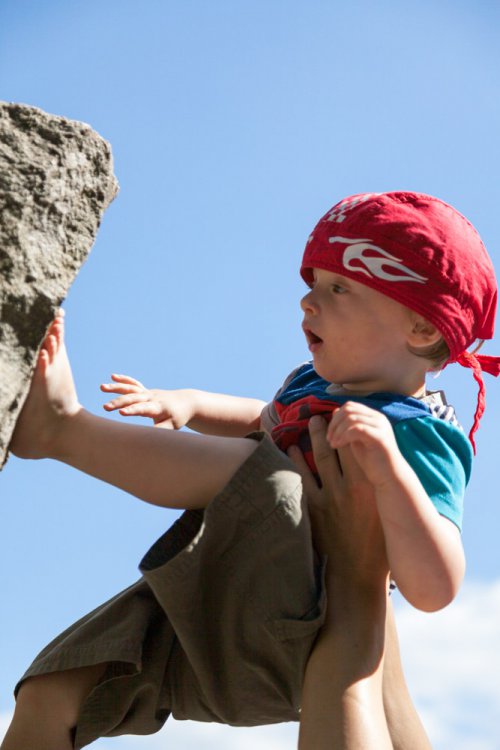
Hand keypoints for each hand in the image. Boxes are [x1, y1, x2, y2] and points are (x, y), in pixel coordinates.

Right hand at [100, 374, 195, 429]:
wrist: (186, 402)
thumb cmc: (178, 417)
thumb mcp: (172, 426)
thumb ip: (160, 430)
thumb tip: (148, 440)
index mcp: (158, 407)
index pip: (143, 408)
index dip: (133, 410)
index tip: (121, 413)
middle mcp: (152, 397)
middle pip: (133, 398)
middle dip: (119, 402)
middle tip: (105, 407)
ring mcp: (148, 392)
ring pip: (131, 388)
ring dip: (117, 388)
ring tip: (102, 387)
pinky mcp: (146, 390)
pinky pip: (133, 383)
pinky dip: (124, 380)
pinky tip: (113, 376)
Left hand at [288, 415, 388, 584]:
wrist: (358, 577)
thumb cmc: (379, 545)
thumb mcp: (385, 511)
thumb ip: (380, 486)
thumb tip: (377, 461)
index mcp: (371, 486)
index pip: (359, 445)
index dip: (350, 426)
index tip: (344, 414)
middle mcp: (351, 488)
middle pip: (337, 447)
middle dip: (328, 427)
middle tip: (321, 414)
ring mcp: (330, 498)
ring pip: (319, 458)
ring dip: (313, 438)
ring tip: (310, 423)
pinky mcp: (314, 510)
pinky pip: (302, 479)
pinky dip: (296, 461)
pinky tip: (290, 449)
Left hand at [326, 401, 401, 487]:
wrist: (390, 478)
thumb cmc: (373, 462)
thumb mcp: (356, 440)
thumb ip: (348, 426)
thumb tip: (335, 411)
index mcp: (373, 417)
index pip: (350, 406)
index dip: (335, 418)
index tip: (329, 434)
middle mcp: (379, 418)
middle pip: (349, 409)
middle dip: (335, 423)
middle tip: (329, 439)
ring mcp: (381, 427)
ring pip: (351, 418)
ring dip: (337, 431)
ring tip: (333, 444)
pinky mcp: (380, 437)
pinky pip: (357, 429)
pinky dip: (343, 436)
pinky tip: (338, 446)